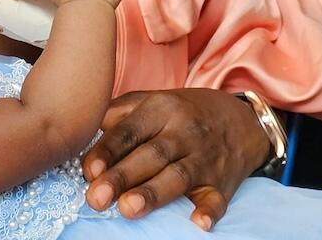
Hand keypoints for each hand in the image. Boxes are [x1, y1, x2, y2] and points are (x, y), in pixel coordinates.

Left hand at [82, 89, 271, 230]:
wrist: (240, 119)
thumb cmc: (182, 112)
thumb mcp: (151, 100)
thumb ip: (117, 113)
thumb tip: (81, 132)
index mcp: (162, 109)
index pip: (130, 130)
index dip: (108, 150)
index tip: (88, 170)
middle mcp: (184, 132)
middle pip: (151, 155)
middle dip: (123, 176)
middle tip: (97, 198)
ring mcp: (204, 158)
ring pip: (178, 176)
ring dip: (154, 193)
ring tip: (128, 209)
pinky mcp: (222, 183)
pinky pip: (217, 198)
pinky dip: (209, 210)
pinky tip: (197, 222)